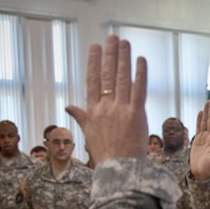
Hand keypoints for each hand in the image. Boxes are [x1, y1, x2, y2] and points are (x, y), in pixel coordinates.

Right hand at [66, 35, 147, 164]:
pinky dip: (140, 73)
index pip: (93, 81)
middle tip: (112, 38)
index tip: (95, 47)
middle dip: (110, 55)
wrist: (119, 170)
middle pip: (107, 75)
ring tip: (124, 42)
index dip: (94, 62)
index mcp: (93, 111)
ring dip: (124, 58)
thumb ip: (81, 117)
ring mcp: (120, 110)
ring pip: (122, 78)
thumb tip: (68, 107)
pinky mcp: (136, 114)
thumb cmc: (105, 155)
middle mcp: (105, 108)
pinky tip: (141, 60)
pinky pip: (139, 89)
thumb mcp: (89, 134)